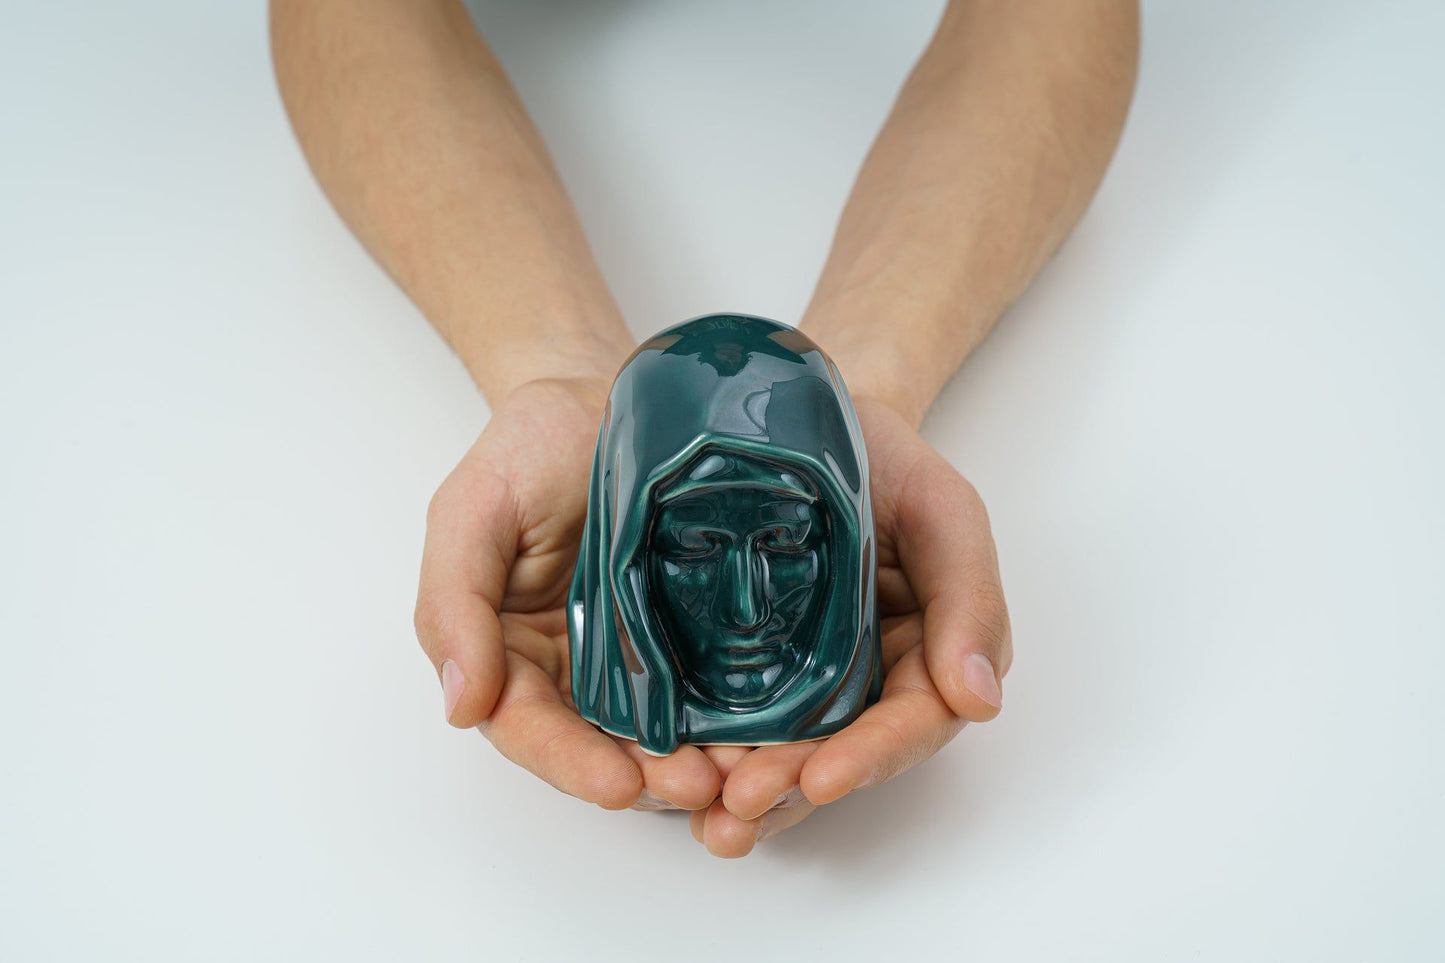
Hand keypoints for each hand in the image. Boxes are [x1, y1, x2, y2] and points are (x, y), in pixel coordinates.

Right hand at [414, 377, 720, 811]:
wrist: (611, 393)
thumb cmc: (531, 446)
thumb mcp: (474, 508)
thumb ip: (454, 600)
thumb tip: (461, 704)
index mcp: (514, 653)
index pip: (531, 729)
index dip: (571, 763)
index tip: (618, 785)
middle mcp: (580, 669)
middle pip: (608, 746)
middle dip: (652, 777)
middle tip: (701, 787)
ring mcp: (648, 653)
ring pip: (671, 731)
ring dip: (704, 761)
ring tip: (744, 774)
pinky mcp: (704, 631)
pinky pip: (722, 686)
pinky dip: (744, 718)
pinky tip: (776, 732)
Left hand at [688, 397, 1012, 855]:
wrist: (791, 414)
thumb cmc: (878, 456)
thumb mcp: (941, 508)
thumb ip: (971, 596)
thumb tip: (981, 699)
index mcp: (920, 652)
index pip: (908, 722)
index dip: (870, 757)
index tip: (824, 777)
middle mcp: (857, 679)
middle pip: (835, 754)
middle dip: (791, 788)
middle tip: (740, 806)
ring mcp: (790, 675)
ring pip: (775, 754)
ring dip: (739, 794)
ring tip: (701, 816)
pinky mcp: (728, 661)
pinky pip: (717, 719)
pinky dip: (697, 756)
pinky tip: (661, 781)